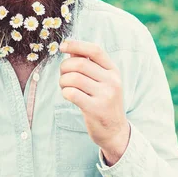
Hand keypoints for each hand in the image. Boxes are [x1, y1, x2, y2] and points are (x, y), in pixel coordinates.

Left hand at [59, 39, 130, 164]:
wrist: (115, 131)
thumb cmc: (103, 101)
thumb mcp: (102, 81)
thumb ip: (88, 64)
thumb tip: (70, 48)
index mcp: (113, 70)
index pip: (95, 50)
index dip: (77, 45)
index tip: (62, 46)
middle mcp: (112, 81)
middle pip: (80, 64)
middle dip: (64, 68)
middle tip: (62, 75)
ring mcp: (105, 95)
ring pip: (73, 79)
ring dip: (63, 81)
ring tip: (65, 87)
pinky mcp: (96, 109)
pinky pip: (72, 94)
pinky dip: (65, 92)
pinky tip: (68, 96)